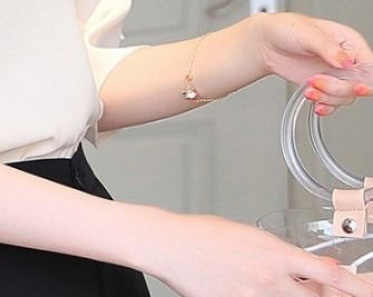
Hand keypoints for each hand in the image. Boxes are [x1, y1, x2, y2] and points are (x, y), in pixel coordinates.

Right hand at [150, 211, 372, 296]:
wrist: (172, 245)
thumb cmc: (204, 234)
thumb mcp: (250, 235)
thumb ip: (287, 254)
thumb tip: (318, 266)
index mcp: (275, 254)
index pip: (331, 277)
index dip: (359, 288)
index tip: (370, 292)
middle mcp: (271, 280)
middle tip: (324, 292)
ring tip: (280, 286)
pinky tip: (253, 288)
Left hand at [250, 12, 372, 115]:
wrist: (266, 43)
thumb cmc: (286, 29)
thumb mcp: (308, 33)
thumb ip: (328, 48)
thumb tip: (346, 61)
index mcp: (350, 43)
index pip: (371, 65)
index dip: (367, 79)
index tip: (357, 86)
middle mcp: (347, 61)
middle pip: (360, 85)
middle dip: (338, 87)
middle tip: (316, 81)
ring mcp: (337, 75)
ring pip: (347, 96)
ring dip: (327, 96)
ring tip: (308, 86)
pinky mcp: (325, 87)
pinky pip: (335, 103)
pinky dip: (325, 105)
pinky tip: (315, 102)